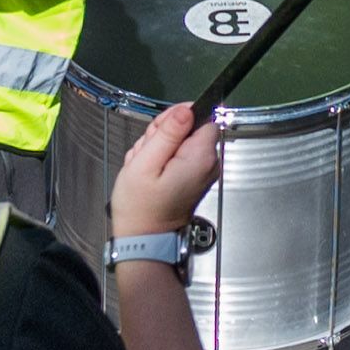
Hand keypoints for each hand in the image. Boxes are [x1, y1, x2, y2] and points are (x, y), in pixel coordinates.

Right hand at [111, 98, 222, 237]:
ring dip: (157, 149)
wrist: (144, 240)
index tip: (158, 135)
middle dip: (162, 136)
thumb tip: (186, 109)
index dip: (178, 119)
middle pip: (189, 129)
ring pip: (178, 142)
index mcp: (202, 157)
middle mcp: (209, 163)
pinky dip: (159, 161)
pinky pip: (176, 157)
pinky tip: (148, 174)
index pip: (202, 118)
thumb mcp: (146, 164)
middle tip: (145, 156)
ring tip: (144, 168)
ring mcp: (202, 172)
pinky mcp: (192, 178)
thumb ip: (168, 134)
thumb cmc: (140, 205)